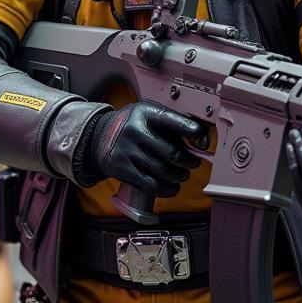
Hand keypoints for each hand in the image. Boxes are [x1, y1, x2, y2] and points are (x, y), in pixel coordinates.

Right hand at [87, 101, 206, 197]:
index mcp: (146, 113)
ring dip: (179, 176)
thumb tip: (200, 139)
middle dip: (188, 161)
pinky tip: (172, 187)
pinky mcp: (122, 169)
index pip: (175, 121)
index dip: (194, 132)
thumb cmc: (132, 125)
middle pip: (172, 153)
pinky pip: (150, 185)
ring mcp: (127, 151)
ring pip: (163, 171)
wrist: (98, 136)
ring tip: (182, 174)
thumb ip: (171, 123)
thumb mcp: (148, 114)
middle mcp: (135, 131)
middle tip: (192, 162)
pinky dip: (166, 189)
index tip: (203, 142)